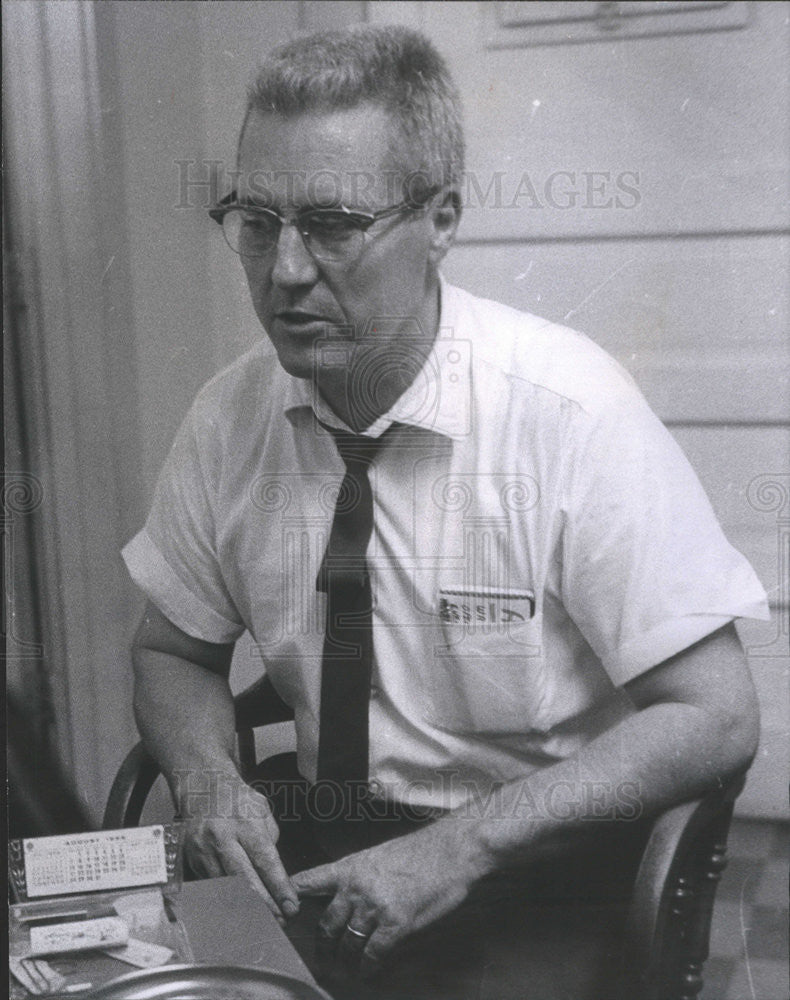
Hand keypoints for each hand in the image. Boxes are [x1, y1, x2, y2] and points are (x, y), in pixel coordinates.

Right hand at [181, 774, 298, 919]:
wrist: (201, 788)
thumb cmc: (237, 800)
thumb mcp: (261, 810)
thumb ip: (269, 840)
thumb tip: (275, 874)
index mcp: (244, 823)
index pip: (265, 860)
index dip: (279, 887)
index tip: (292, 906)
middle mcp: (221, 839)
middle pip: (243, 880)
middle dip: (264, 905)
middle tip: (282, 920)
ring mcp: (203, 852)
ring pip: (226, 889)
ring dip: (246, 907)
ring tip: (265, 919)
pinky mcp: (191, 862)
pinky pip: (212, 887)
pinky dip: (228, 899)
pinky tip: (241, 908)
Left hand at [292, 819, 488, 978]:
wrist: (451, 849)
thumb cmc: (421, 851)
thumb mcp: (380, 855)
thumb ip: (359, 876)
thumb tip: (347, 898)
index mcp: (350, 866)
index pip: (308, 882)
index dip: (290, 898)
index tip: (281, 914)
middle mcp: (356, 886)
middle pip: (325, 923)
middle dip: (322, 945)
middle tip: (321, 959)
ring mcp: (374, 905)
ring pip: (347, 942)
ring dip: (345, 960)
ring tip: (345, 970)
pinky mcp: (396, 923)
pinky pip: (372, 953)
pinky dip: (368, 967)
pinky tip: (368, 972)